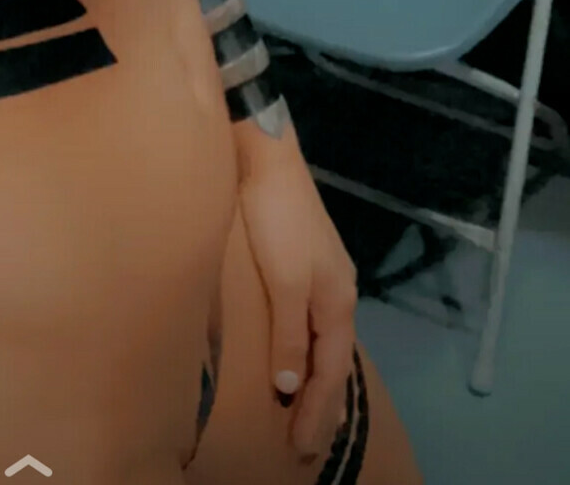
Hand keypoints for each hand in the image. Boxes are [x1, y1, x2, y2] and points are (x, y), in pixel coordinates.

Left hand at [237, 147, 357, 460]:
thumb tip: (292, 386)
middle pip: (333, 360)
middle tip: (310, 445)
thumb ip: (290, 334)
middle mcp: (338, 291)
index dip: (317, 411)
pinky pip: (312, 323)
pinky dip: (308, 351)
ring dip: (317, 380)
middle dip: (323, 403)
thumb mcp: (284, 282)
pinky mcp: (304, 260)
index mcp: (337, 301)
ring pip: (324, 342)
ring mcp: (323, 274)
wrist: (265, 156)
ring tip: (309, 412)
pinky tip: (299, 355)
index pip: (331, 371)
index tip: (304, 448)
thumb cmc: (275, 220)